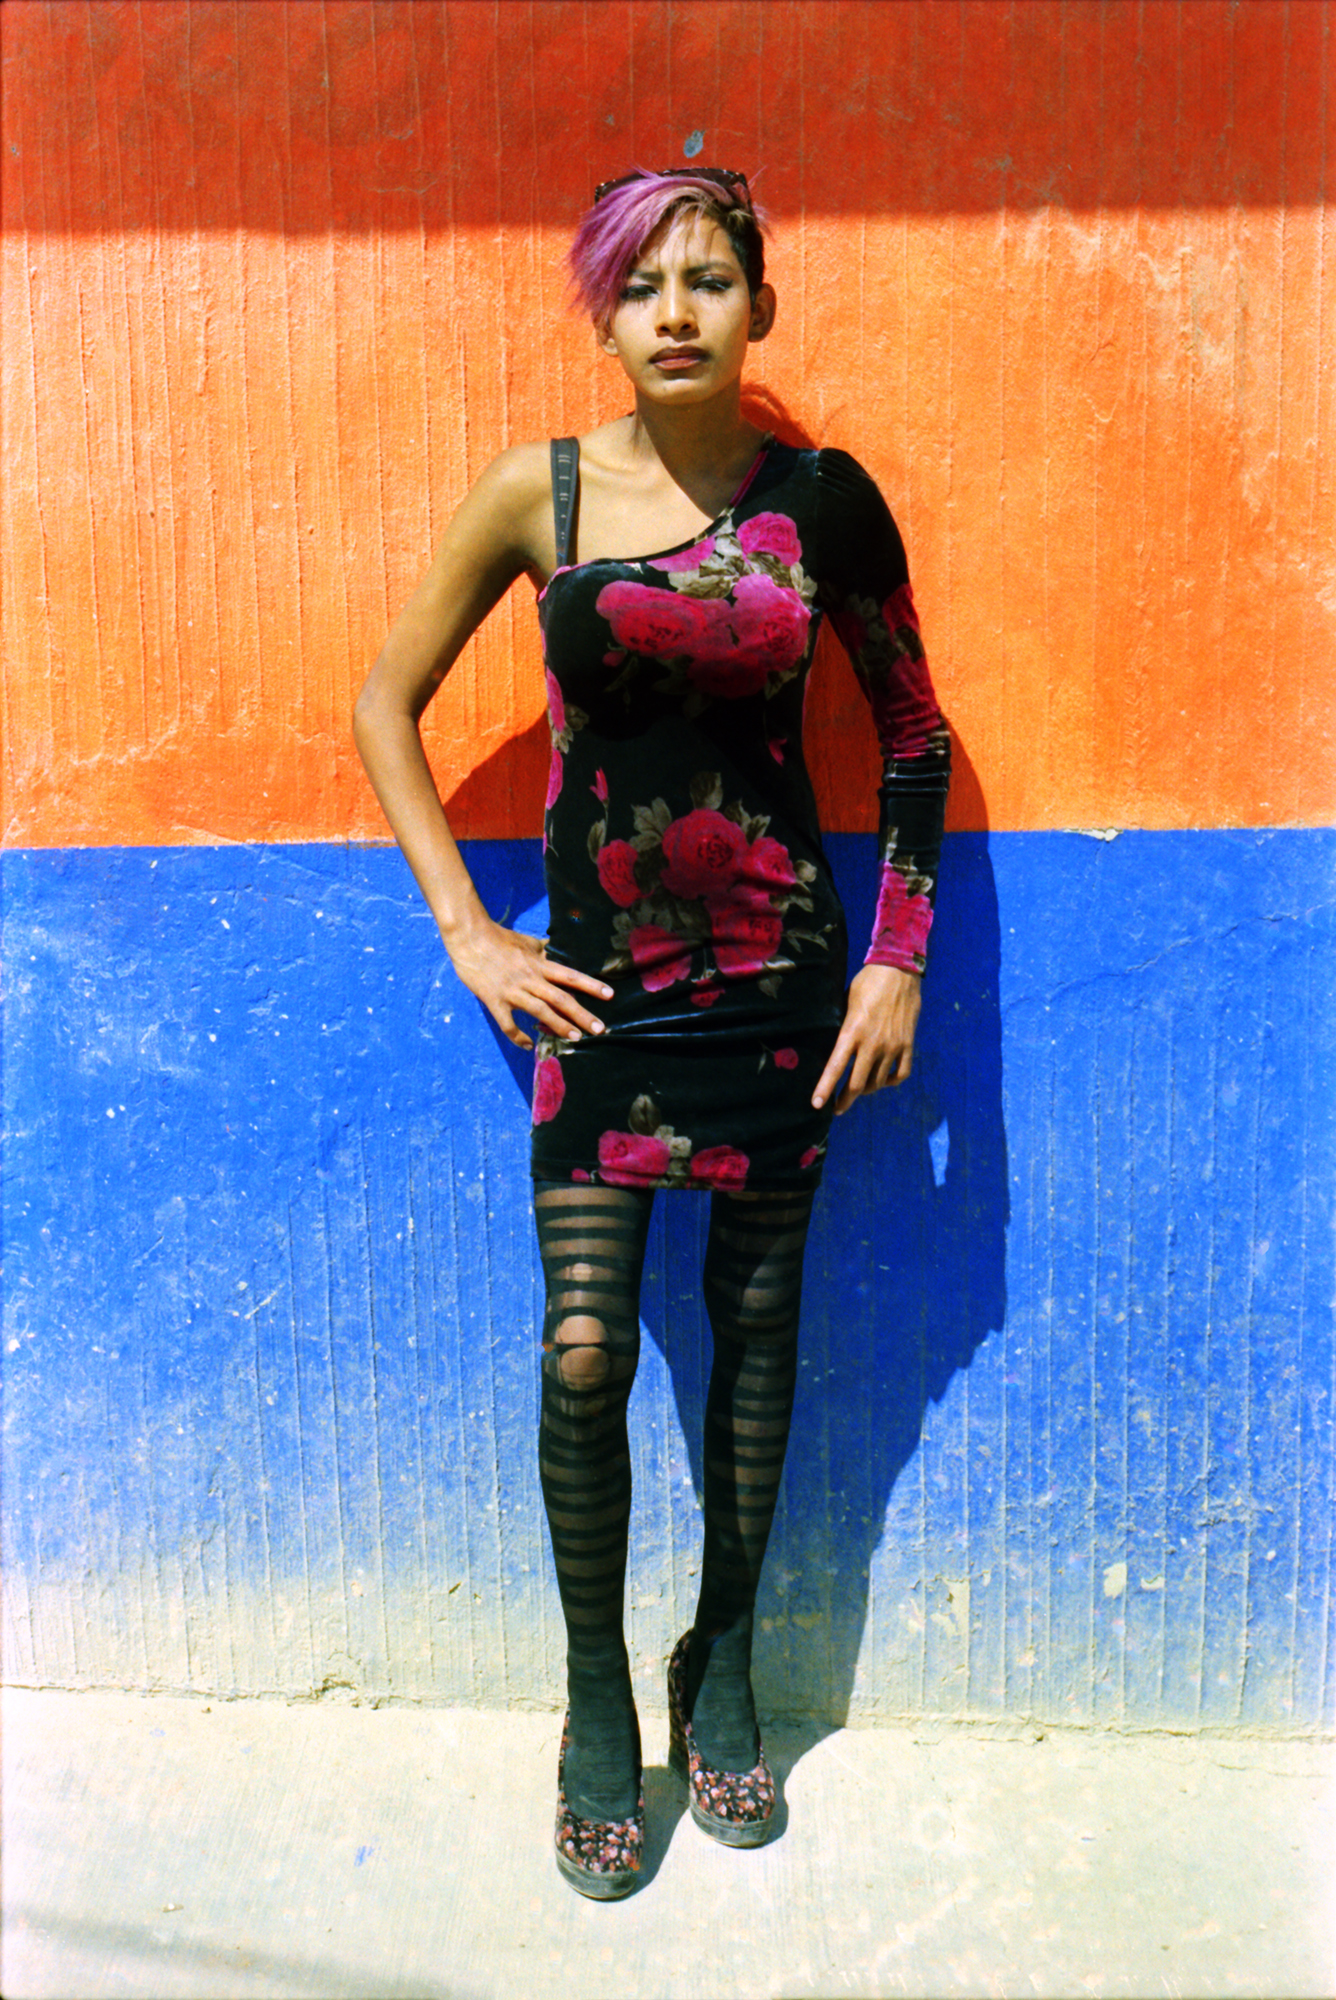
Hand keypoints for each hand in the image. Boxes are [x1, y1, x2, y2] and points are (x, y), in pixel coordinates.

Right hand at [445, 918, 613, 1050]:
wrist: (469, 937)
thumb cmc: (498, 938)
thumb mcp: (526, 942)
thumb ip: (542, 951)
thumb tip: (554, 951)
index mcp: (539, 964)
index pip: (570, 976)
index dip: (591, 985)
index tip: (610, 995)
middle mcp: (530, 979)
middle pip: (561, 998)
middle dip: (583, 1015)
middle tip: (600, 1029)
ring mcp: (512, 991)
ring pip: (540, 1012)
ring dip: (560, 1026)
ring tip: (576, 1037)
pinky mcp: (494, 1001)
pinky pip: (508, 1024)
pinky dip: (518, 1037)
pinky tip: (528, 1045)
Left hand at [812, 964, 920, 1112]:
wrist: (899, 970)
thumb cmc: (867, 983)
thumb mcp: (846, 1004)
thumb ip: (843, 1029)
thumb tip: (836, 1049)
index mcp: (852, 1032)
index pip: (835, 1068)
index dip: (825, 1089)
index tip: (817, 1105)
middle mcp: (873, 1043)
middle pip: (857, 1084)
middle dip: (845, 1100)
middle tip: (837, 1108)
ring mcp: (893, 1046)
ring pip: (878, 1082)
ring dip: (867, 1089)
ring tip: (859, 1088)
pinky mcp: (908, 1044)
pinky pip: (900, 1074)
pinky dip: (890, 1081)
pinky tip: (884, 1080)